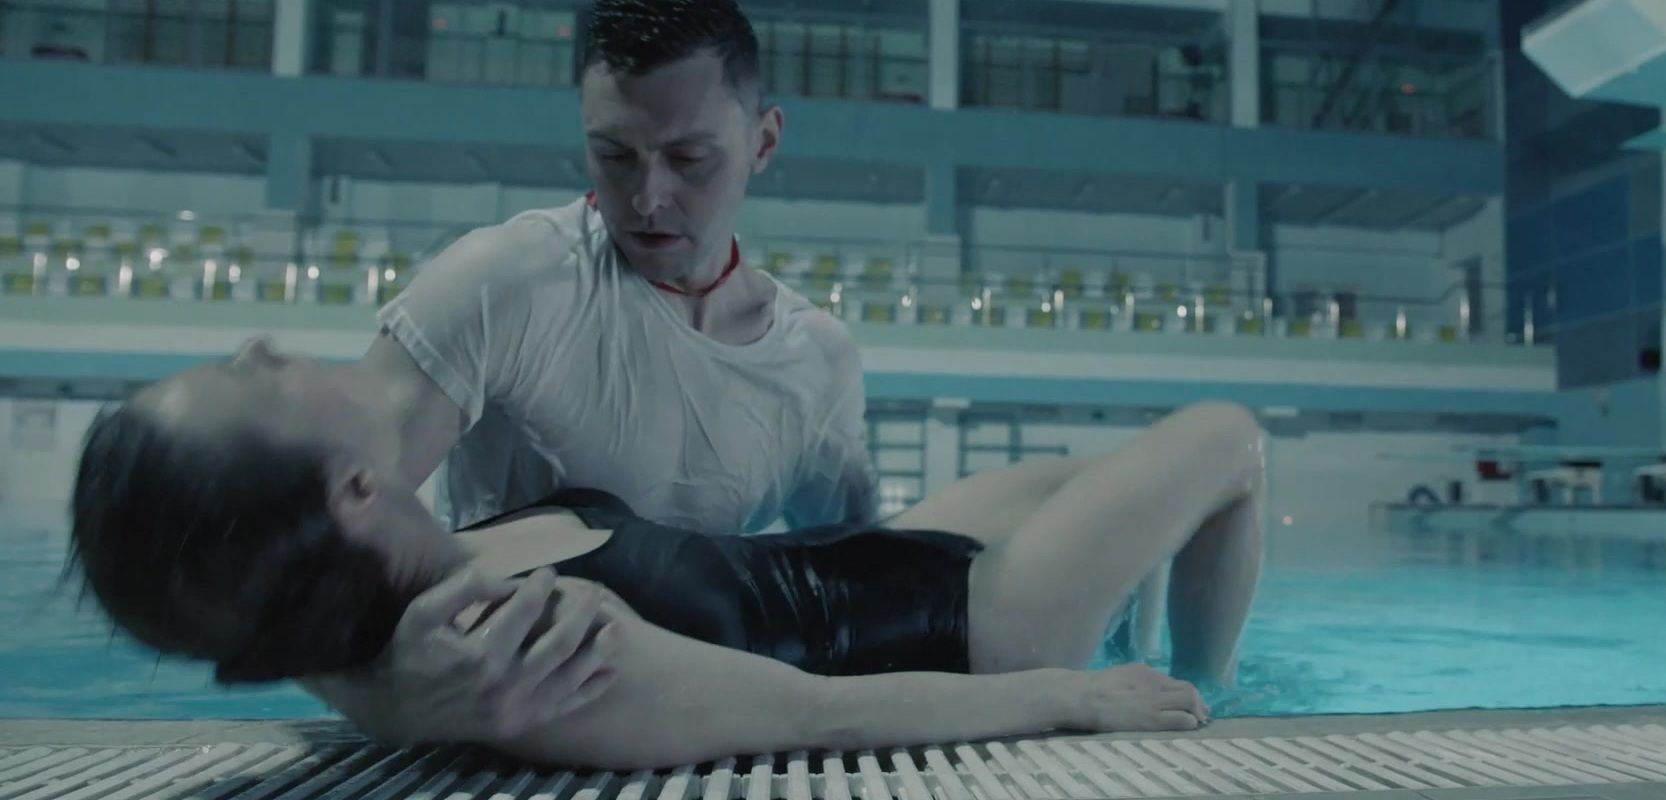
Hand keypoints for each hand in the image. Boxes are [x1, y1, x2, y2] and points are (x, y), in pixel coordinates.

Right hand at [330, 568, 620, 744]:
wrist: (393, 708)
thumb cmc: (409, 651)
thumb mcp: (425, 610)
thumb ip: (468, 587)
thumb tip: (513, 580)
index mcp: (480, 654)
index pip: (525, 611)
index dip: (542, 587)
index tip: (549, 573)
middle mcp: (504, 685)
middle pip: (559, 643)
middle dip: (583, 613)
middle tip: (594, 592)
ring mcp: (515, 709)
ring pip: (570, 676)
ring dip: (597, 650)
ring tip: (616, 626)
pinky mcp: (520, 724)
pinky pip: (563, 707)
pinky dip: (590, 690)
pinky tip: (610, 672)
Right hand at [1069, 664, 1209, 732]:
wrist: (1079, 695)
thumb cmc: (1090, 689)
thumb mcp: (1118, 677)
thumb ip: (1136, 683)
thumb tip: (1149, 694)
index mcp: (1144, 672)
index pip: (1175, 682)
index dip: (1187, 695)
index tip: (1191, 706)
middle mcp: (1153, 682)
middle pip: (1189, 690)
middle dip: (1198, 704)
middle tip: (1200, 716)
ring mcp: (1153, 700)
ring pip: (1190, 701)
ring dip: (1196, 713)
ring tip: (1195, 724)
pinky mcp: (1151, 718)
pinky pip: (1181, 718)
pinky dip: (1188, 722)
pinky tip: (1186, 727)